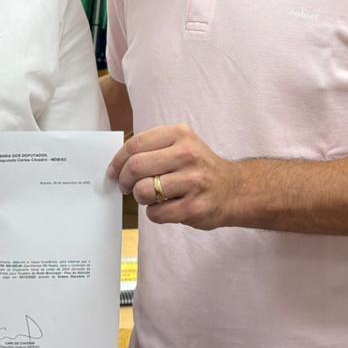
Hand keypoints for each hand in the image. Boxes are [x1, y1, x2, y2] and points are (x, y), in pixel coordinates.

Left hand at [107, 124, 239, 229]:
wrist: (234, 190)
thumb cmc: (198, 168)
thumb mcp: (181, 144)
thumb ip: (152, 148)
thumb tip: (116, 165)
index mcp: (180, 134)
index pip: (135, 144)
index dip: (118, 161)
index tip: (113, 172)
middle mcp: (188, 154)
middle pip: (136, 167)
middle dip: (124, 181)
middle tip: (127, 187)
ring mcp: (193, 181)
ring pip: (143, 191)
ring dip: (140, 197)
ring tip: (151, 196)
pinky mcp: (194, 207)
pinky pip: (156, 213)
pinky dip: (154, 213)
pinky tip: (166, 207)